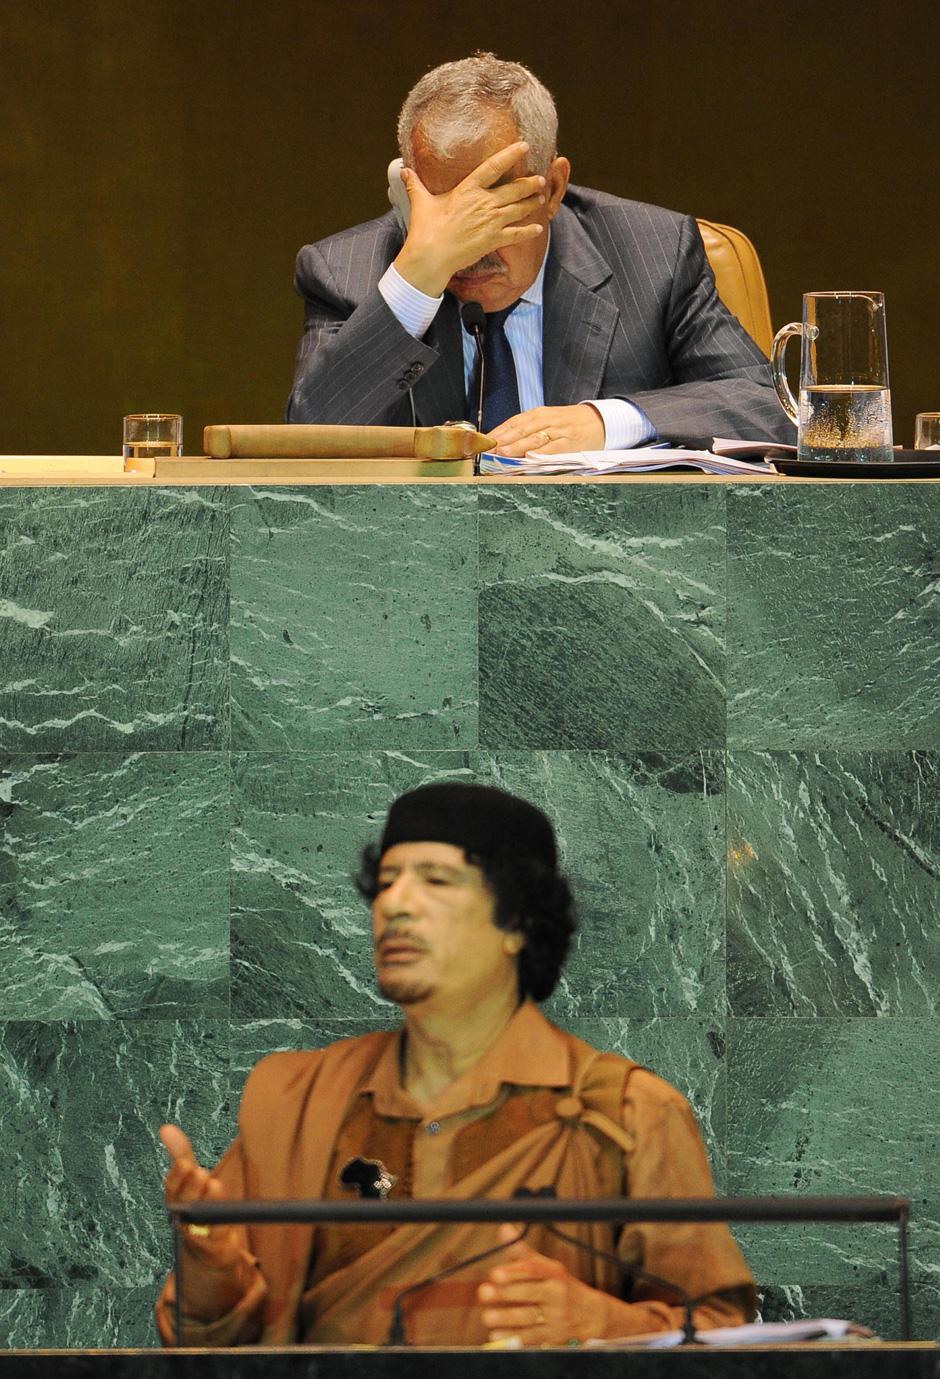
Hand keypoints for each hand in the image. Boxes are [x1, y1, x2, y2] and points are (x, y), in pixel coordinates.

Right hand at [160, 1123, 242, 1267]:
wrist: (209, 1250)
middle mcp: (182, 1219)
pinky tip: (223, 1214)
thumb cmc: (198, 1209)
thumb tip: (166, 1128)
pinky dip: (217, 1227)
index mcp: (176, 1201)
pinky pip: (215, 1238)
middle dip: (191, 1188)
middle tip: (200, 1172)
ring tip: (214, 1186)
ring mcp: (197, 1235)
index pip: (172, 1188)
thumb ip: (181, 1155)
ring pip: (198, 1222)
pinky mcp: (213, 1247)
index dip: (177, 1176)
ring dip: (206, 1204)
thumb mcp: (190, 1181)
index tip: (184, 1163)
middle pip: (184, 1205)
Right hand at [394, 141, 545, 296]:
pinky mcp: (493, 240)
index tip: (524, 146)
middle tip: (540, 179)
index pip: (493, 167)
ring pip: (518, 209)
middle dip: (529, 184)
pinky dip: (529, 231)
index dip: (510, 155)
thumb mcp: (421, 202)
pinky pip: (517, 235)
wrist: (431, 256)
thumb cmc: (425, 229)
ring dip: (532, 203)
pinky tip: (538, 229)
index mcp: (468, 189)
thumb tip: (403, 171)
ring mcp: (491, 222)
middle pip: (514, 189)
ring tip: (541, 198)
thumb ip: (415, 184)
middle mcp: (483, 203)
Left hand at [477, 1224, 611, 1345]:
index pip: (533, 1270)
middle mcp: (556, 1294)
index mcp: (553, 1273)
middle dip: (505, 1294)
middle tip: (484, 1293)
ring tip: (486, 1316)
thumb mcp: (547, 1268)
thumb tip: (503, 1229)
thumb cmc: (561, 1287)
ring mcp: (556, 1318)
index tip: (495, 1274)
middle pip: (530, 1293)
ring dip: (506, 1318)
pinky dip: (513, 1337)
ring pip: (529, 1318)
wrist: (592, 1316)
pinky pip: (531, 1338)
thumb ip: (522, 1253)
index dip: (514, 1272)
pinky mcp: (553, 1338)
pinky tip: (496, 1335)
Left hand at [487, 404, 605, 456]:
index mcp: (538, 414)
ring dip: (516, 446)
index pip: (513, 423)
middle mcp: (546, 420)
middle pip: (520, 429)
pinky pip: (553, 448)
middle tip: (487, 449)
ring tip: (502, 453)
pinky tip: (529, 456)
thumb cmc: (569, 425)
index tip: (482, 443)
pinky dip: (541, 452)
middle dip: (502, 440)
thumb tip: (501, 443)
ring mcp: (559, 431)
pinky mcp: (570, 442)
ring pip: (534, 438)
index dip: (497, 433)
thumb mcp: (547, 422)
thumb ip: (527, 431)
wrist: (599, 421)